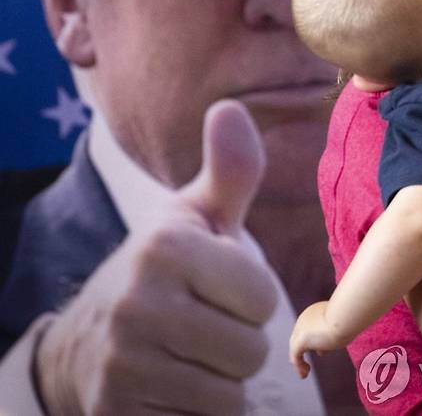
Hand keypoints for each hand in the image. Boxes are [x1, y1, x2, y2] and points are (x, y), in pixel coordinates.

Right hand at [35, 100, 278, 415]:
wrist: (89, 339)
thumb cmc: (166, 269)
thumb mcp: (195, 217)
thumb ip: (229, 171)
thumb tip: (231, 107)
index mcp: (165, 246)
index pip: (262, 296)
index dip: (250, 296)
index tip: (220, 286)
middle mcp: (138, 301)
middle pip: (250, 350)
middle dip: (238, 341)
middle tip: (203, 324)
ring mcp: (122, 363)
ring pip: (229, 396)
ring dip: (220, 381)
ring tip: (189, 354)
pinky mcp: (118, 414)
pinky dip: (197, 413)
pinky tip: (173, 387)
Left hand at [289, 301, 339, 379]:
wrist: (344, 315)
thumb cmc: (349, 317)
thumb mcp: (344, 324)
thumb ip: (340, 329)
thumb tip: (341, 337)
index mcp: (316, 311)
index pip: (312, 326)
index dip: (315, 340)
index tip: (321, 352)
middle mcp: (306, 318)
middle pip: (301, 336)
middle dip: (305, 348)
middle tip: (309, 362)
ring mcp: (301, 328)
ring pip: (296, 346)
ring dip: (300, 359)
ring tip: (305, 371)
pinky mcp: (300, 340)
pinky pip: (295, 356)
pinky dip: (299, 366)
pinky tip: (304, 374)